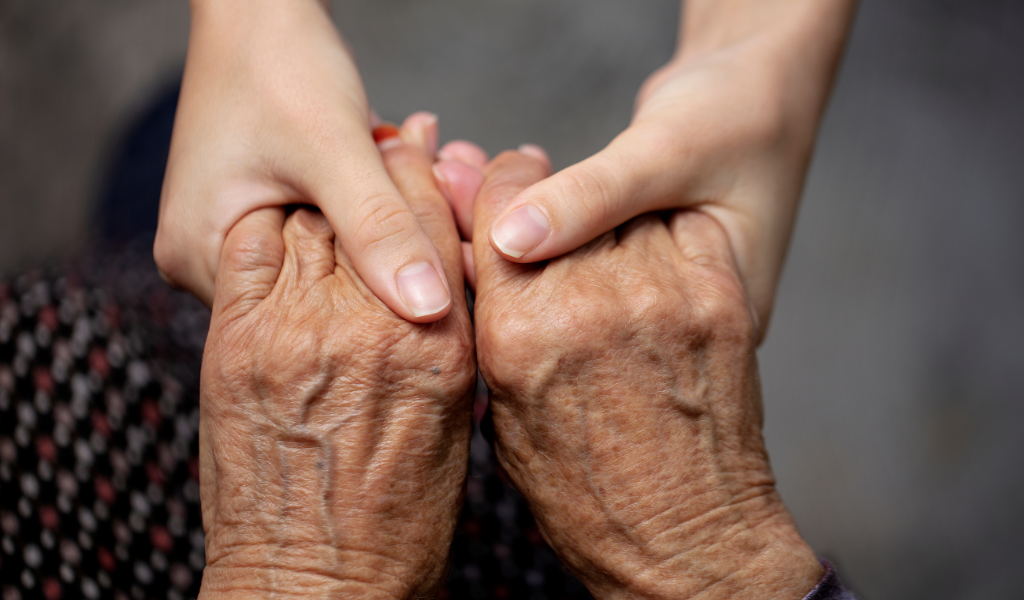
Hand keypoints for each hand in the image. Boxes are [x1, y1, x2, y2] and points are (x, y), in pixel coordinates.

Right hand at [156, 0, 452, 322]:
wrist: (257, 7)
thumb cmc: (280, 63)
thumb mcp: (336, 150)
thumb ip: (379, 229)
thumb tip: (429, 310)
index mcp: (199, 258)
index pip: (299, 319)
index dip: (374, 300)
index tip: (438, 268)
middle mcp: (203, 259)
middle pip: (312, 292)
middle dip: (381, 254)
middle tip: (438, 207)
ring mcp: (228, 236)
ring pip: (324, 260)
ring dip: (377, 226)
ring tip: (421, 179)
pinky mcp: (256, 212)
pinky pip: (321, 230)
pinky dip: (362, 208)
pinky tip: (395, 173)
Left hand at [197, 128, 474, 598]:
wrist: (315, 586)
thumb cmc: (397, 526)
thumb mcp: (456, 430)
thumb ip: (450, 344)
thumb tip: (443, 288)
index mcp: (440, 349)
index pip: (438, 230)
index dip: (433, 182)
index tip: (431, 156)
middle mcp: (372, 328)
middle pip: (376, 211)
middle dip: (385, 170)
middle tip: (389, 144)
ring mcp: (297, 332)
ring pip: (313, 220)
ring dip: (325, 195)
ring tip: (332, 182)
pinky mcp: (237, 343)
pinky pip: (251, 248)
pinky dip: (267, 226)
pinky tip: (281, 224)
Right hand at [470, 150, 821, 599]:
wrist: (688, 540)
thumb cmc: (589, 498)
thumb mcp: (507, 421)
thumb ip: (491, 331)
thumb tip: (477, 265)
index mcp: (520, 333)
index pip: (499, 211)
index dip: (497, 186)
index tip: (504, 180)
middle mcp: (590, 302)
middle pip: (557, 198)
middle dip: (547, 196)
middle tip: (550, 204)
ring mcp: (663, 295)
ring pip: (624, 208)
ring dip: (610, 217)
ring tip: (606, 250)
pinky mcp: (720, 297)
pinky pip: (682, 227)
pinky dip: (666, 232)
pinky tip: (653, 262)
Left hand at [481, 0, 855, 339]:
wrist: (765, 87)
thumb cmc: (742, 114)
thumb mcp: (671, 152)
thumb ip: (594, 197)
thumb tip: (510, 239)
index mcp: (701, 318)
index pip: (590, 320)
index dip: (512, 276)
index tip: (459, 223)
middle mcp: (663, 324)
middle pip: (557, 306)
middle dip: (487, 244)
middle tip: (441, 179)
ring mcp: (641, 300)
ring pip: (547, 279)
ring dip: (492, 223)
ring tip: (450, 167)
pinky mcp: (619, 270)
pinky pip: (555, 251)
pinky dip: (514, 213)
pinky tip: (472, 174)